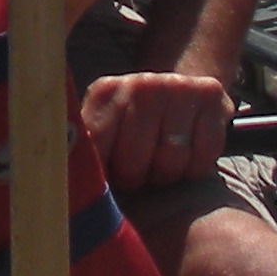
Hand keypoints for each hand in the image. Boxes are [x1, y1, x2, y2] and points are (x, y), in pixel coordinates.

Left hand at [83, 70, 237, 191]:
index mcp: (105, 92)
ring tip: (159, 160)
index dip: (103, 175)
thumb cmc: (132, 126)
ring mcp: (176, 86)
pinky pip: (203, 156)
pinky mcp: (210, 94)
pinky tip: (187, 152)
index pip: (95, 150)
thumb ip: (83, 155)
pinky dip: (196, 166)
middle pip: (134, 164)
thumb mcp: (103, 133)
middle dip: (135, 178)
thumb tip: (66, 192)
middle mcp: (140, 84)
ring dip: (166, 173)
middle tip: (136, 169)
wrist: (177, 90)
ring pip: (170, 162)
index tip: (107, 177)